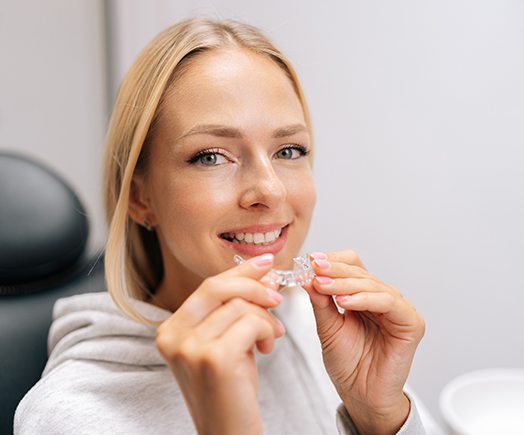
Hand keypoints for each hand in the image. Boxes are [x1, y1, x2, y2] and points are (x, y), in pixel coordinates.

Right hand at [156, 254, 284, 434]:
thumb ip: (235, 309)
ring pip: (240, 306)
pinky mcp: (213, 357)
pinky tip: (267, 349)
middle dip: (254, 286)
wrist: (229, 434)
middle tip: (277, 296)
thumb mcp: (226, 342)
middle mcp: (172, 336)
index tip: (264, 263)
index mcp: (170, 330)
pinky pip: (252, 323)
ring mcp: (189, 347)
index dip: (239, 271)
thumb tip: (263, 274)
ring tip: (272, 337)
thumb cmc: (230, 390)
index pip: (207, 286)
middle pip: (218, 287)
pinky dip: (267, 331)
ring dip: (266, 318)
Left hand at [303, 250, 424, 434]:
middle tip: (314, 269)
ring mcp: (398, 309)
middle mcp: (382, 298)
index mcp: (364, 295)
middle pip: (360, 272)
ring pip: (372, 284)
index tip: (310, 261)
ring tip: (323, 285)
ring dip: (345, 283)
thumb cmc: (348, 363)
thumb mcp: (327, 327)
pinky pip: (388, 303)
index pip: (352, 265)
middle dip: (334, 270)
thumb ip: (320, 301)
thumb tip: (307, 275)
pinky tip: (345, 301)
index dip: (333, 261)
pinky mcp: (411, 323)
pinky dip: (365, 299)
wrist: (360, 395)